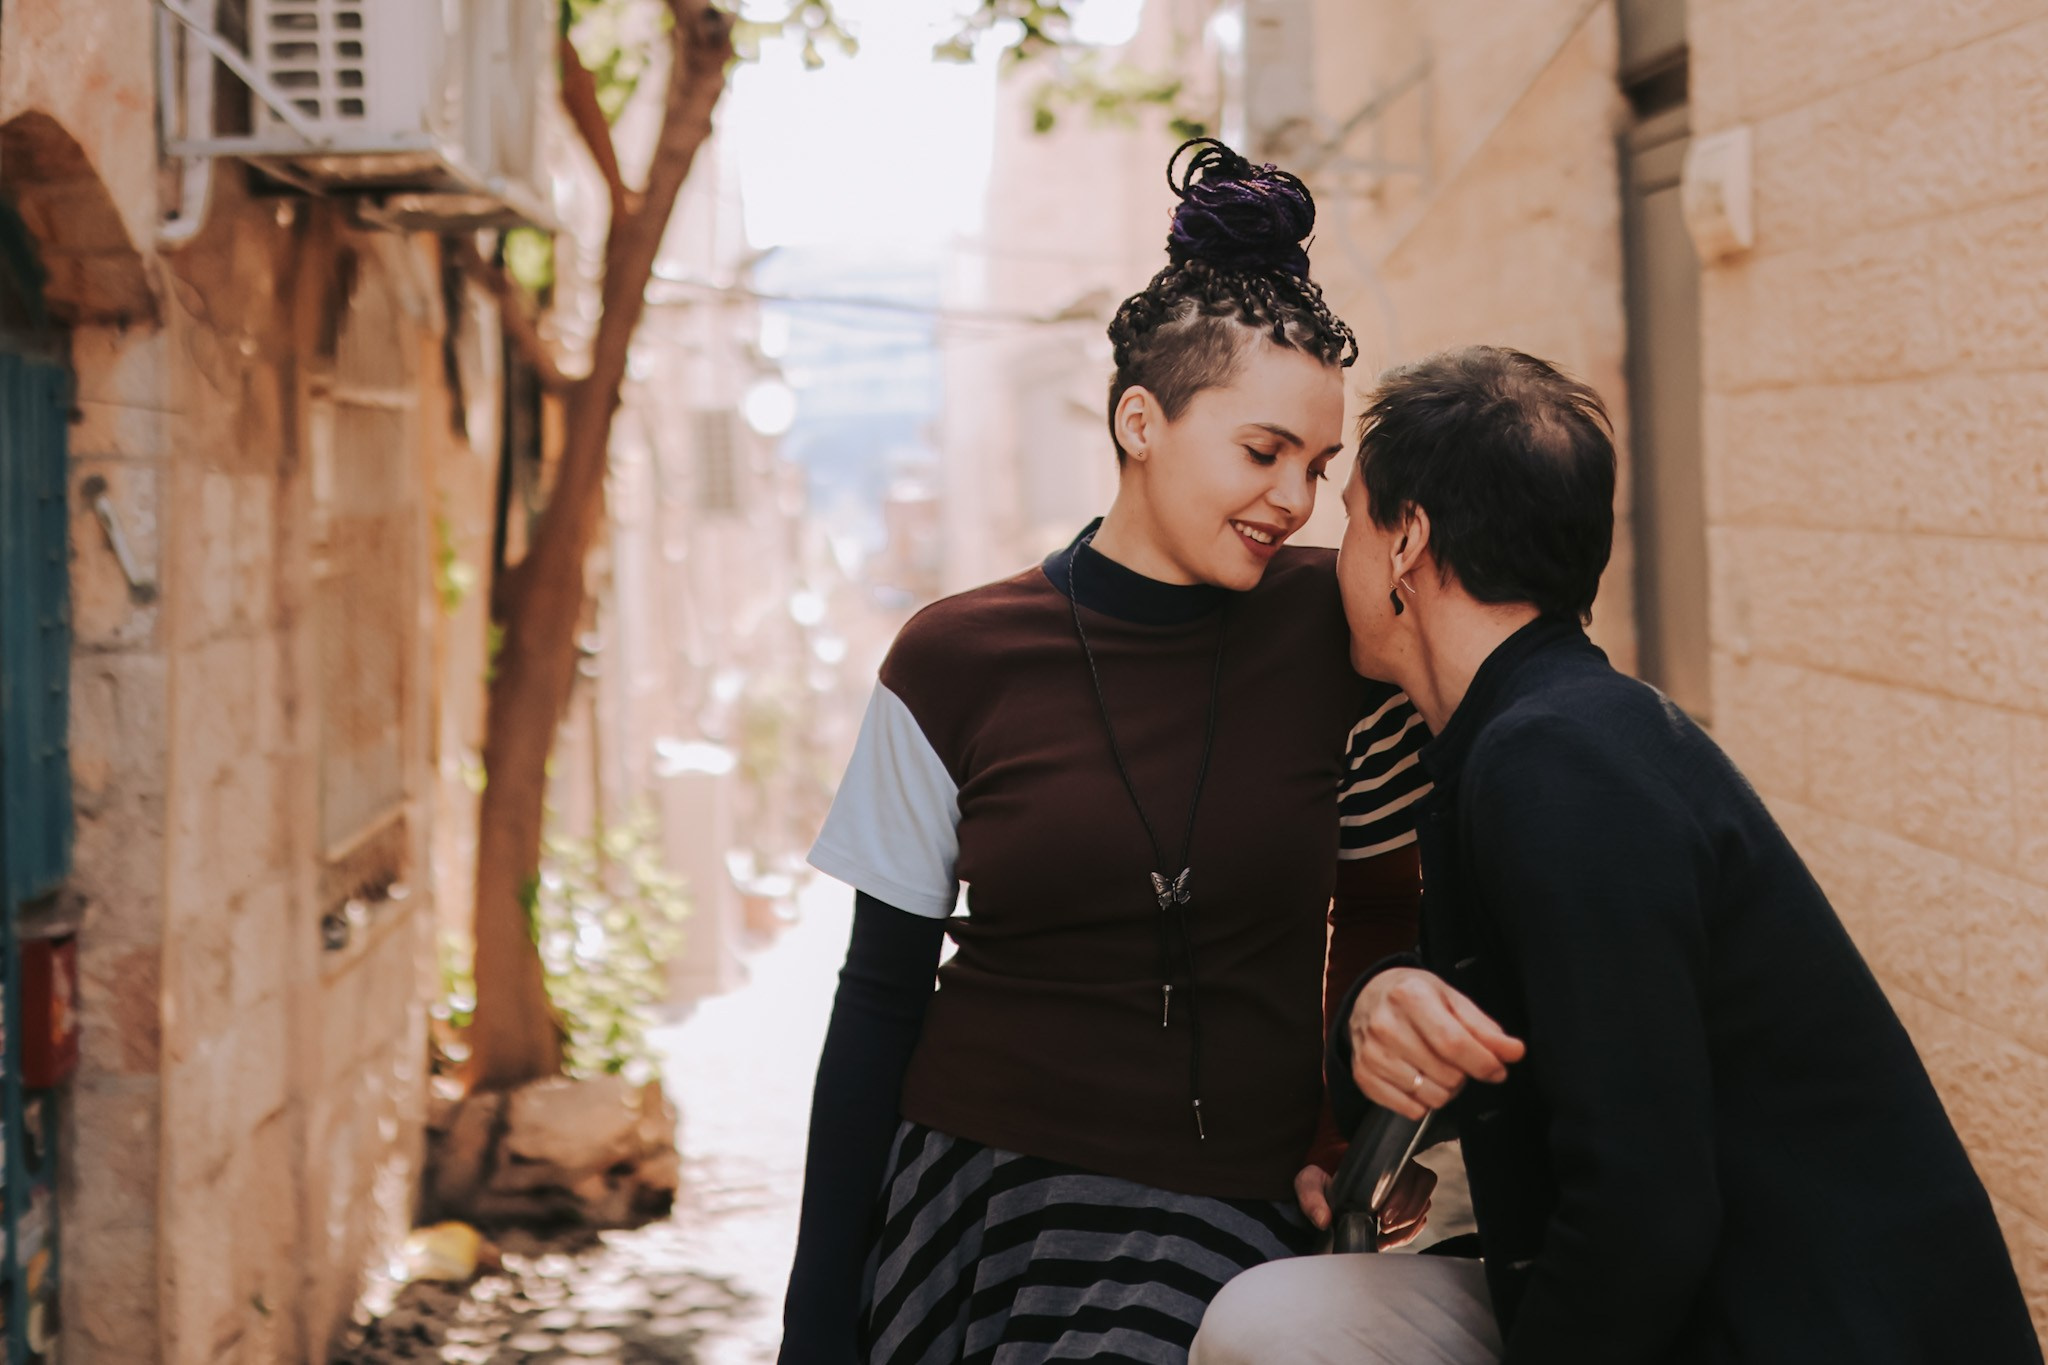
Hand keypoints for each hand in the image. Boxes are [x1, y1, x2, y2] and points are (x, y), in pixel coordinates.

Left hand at [1292, 1160, 1434, 1246]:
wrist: (1325, 1181)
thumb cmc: (1320, 1177)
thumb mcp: (1309, 1182)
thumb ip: (1311, 1197)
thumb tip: (1324, 1219)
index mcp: (1381, 1161)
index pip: (1411, 1173)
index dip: (1404, 1197)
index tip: (1383, 1217)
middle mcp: (1398, 1170)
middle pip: (1423, 1191)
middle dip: (1407, 1216)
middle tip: (1384, 1229)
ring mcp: (1405, 1185)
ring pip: (1424, 1205)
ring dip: (1409, 1227)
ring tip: (1385, 1237)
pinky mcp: (1405, 1202)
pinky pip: (1420, 1217)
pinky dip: (1409, 1232)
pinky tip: (1389, 1239)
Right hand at [1350, 967, 1525, 1119]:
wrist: (1368, 997)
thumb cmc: (1415, 997)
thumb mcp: (1452, 999)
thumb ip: (1484, 1029)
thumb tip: (1513, 1053)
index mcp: (1410, 997)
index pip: (1454, 1043)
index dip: (1483, 1063)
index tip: (1498, 1069)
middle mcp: (1385, 1025)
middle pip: (1446, 1074)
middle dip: (1463, 1074)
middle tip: (1456, 1060)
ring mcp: (1371, 1053)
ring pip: (1431, 1097)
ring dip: (1445, 1089)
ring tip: (1436, 1068)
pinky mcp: (1363, 1075)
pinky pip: (1410, 1109)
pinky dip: (1423, 1101)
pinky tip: (1419, 1079)